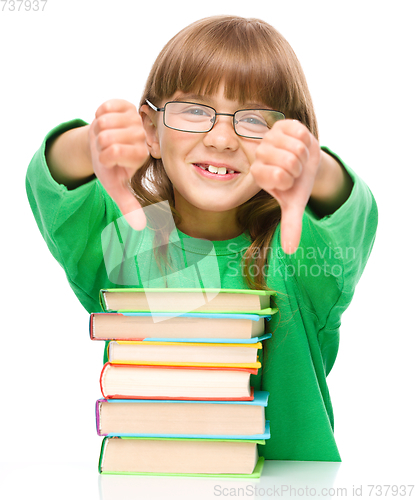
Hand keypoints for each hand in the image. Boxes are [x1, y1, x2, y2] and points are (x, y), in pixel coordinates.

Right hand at [89, 99, 148, 229]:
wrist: (102, 147)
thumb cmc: (111, 169)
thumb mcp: (116, 188)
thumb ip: (128, 205)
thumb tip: (139, 226)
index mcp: (143, 156)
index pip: (113, 152)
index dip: (103, 156)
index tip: (109, 160)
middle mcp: (144, 137)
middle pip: (106, 137)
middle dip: (99, 144)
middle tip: (107, 148)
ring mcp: (137, 119)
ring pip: (104, 121)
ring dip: (99, 130)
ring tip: (108, 137)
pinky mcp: (127, 105)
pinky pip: (105, 107)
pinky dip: (99, 115)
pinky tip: (108, 123)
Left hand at [250, 120, 321, 253]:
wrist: (307, 162)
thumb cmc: (296, 184)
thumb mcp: (294, 204)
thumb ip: (290, 225)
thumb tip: (289, 250)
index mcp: (258, 174)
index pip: (280, 176)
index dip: (291, 180)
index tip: (288, 181)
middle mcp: (259, 154)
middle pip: (290, 161)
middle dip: (299, 167)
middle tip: (295, 168)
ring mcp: (269, 137)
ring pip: (296, 146)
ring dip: (303, 154)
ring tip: (297, 157)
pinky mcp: (282, 124)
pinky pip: (299, 131)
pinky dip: (305, 139)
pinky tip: (298, 143)